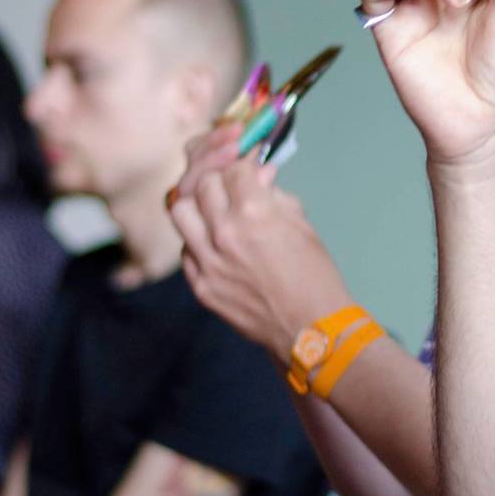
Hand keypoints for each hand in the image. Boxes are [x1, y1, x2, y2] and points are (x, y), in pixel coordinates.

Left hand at [170, 127, 353, 358]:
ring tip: (215, 209)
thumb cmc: (314, 277)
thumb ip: (274, 196)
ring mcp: (208, 261)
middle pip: (203, 184)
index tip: (249, 169)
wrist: (311, 330)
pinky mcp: (200, 285)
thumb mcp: (301, 225)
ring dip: (198, 203)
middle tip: (233, 186)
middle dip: (220, 179)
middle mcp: (224, 233)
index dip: (245, 165)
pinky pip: (185, 249)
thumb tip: (259, 176)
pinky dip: (197, 239)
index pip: (235, 169)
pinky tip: (215, 242)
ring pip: (180, 211)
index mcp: (255, 213)